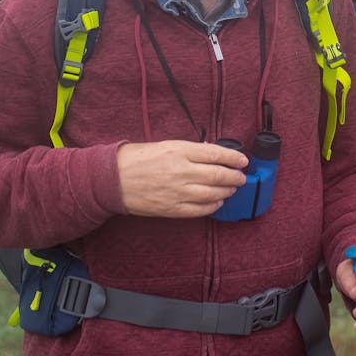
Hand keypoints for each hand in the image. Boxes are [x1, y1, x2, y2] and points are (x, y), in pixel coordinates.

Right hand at [116, 140, 247, 218]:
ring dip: (226, 192)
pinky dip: (212, 207)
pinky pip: (199, 210)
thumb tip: (211, 151)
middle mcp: (181, 171)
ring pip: (212, 194)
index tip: (243, 160)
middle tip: (241, 177)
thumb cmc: (137, 159)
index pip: (215, 154)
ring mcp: (177, 192)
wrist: (113, 179)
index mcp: (179, 151)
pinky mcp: (171, 209)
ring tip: (232, 189)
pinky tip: (217, 203)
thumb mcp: (165, 145)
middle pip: (218, 175)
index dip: (233, 158)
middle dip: (234, 177)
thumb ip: (190, 149)